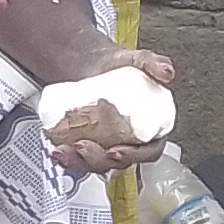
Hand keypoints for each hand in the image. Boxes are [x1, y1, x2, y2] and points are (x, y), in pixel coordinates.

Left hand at [37, 45, 178, 177]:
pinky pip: (79, 158)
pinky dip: (66, 158)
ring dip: (79, 162)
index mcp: (149, 129)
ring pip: (96, 164)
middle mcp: (129, 142)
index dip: (135, 155)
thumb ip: (152, 63)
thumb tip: (167, 71)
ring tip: (63, 150)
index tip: (117, 150)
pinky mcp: (88, 145)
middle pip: (118, 162)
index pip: (149, 151)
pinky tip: (56, 149)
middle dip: (99, 160)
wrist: (92, 64)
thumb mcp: (136, 59)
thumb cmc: (118, 65)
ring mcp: (107, 146)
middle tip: (83, 147)